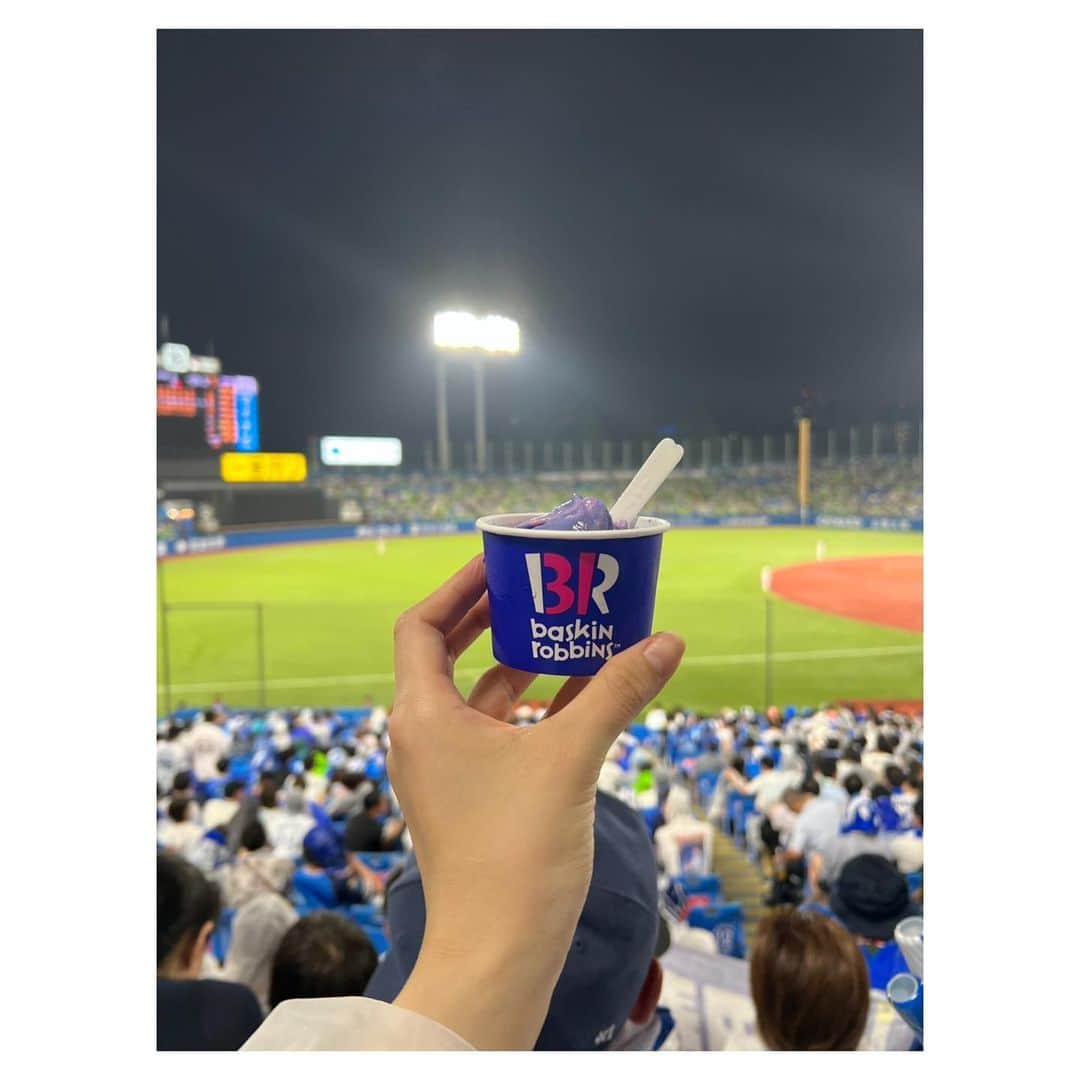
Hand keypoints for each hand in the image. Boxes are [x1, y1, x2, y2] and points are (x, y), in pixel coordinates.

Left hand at [388, 555, 683, 1048]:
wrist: (498, 955)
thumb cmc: (516, 857)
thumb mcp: (570, 758)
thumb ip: (617, 692)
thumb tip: (667, 642)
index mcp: (423, 716)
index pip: (423, 626)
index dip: (460, 587)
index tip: (504, 564)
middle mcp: (423, 736)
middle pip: (451, 653)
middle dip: (499, 619)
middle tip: (545, 590)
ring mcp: (444, 770)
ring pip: (481, 696)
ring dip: (524, 664)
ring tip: (574, 634)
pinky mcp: (468, 797)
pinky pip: (498, 733)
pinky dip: (532, 708)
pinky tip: (580, 695)